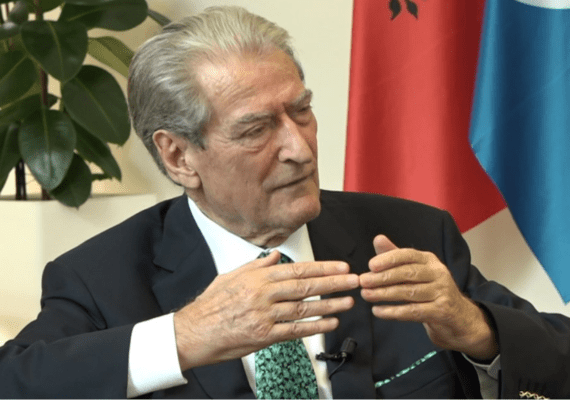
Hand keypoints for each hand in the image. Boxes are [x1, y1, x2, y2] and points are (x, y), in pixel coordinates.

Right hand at [174, 250, 358, 369]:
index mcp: (257, 277)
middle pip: (305, 286)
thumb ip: (257, 265)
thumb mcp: (231, 275)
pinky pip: (294, 331)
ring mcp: (264, 315)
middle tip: (354, 280)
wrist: (193, 331)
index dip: (322, 268)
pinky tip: (331, 324)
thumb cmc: (211, 304)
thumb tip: (274, 256)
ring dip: (330, 304)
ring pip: (304, 308)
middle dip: (333, 283)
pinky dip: (314, 327)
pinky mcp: (263, 336)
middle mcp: (263, 294)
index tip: (340, 267)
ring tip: (349, 301)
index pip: (297, 269)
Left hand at [360, 235, 497, 360]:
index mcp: (430, 260)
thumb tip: (378, 239)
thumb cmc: (431, 290)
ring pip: (409, 292)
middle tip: (363, 281)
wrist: (459, 317)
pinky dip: (394, 312)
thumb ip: (395, 255)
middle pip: (408, 273)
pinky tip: (378, 311)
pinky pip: (414, 311)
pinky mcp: (442, 311)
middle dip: (383, 277)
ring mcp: (442, 292)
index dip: (389, 259)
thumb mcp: (415, 270)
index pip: (408, 255)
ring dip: (385, 294)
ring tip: (366, 295)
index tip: (371, 265)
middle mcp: (438, 273)